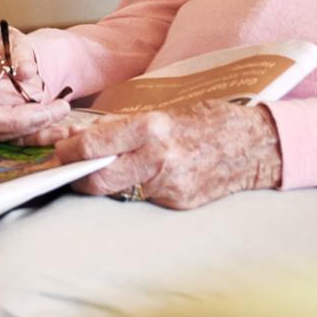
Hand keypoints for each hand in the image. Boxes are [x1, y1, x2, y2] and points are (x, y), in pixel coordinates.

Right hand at [0, 29, 78, 140]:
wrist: (3, 56)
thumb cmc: (5, 46)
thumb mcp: (14, 40)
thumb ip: (21, 54)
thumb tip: (25, 71)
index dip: (7, 90)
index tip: (33, 83)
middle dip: (19, 117)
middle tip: (53, 106)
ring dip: (31, 127)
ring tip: (58, 112)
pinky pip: (8, 140)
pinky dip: (36, 137)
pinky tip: (58, 130)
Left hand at [59, 101, 282, 210]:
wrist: (257, 145)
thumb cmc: (210, 119)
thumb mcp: (164, 112)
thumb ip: (123, 127)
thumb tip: (81, 134)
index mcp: (152, 129)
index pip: (92, 147)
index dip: (68, 151)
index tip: (60, 149)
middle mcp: (158, 160)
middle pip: (97, 179)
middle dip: (77, 176)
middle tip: (70, 168)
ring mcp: (169, 187)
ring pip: (118, 191)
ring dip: (106, 182)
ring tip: (107, 168)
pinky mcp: (178, 203)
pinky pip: (144, 197)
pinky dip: (136, 187)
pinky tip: (145, 176)